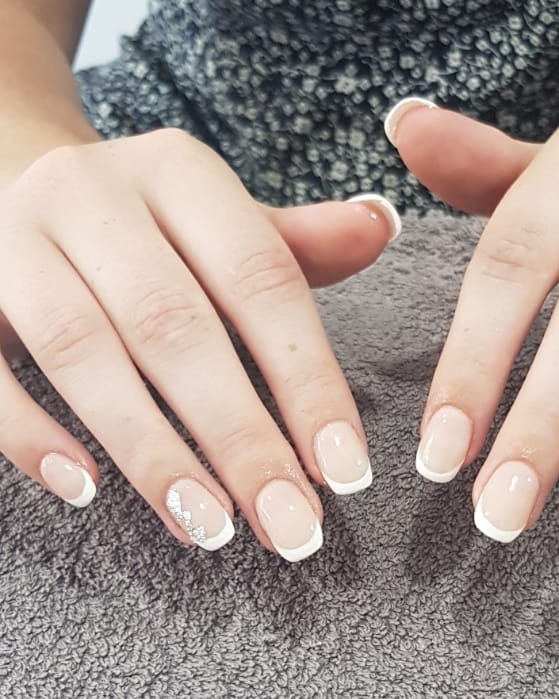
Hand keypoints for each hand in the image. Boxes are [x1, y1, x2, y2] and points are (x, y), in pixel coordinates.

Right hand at [1, 128, 400, 557]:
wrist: (0, 176)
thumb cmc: (137, 228)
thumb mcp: (216, 220)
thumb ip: (295, 243)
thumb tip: (380, 225)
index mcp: (175, 170)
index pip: (259, 276)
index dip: (305, 377)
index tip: (345, 471)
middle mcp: (89, 191)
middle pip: (174, 323)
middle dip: (240, 436)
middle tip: (291, 528)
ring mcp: (9, 238)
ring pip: (80, 348)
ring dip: (149, 448)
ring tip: (208, 527)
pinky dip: (30, 432)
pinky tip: (85, 490)